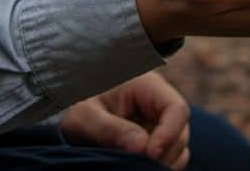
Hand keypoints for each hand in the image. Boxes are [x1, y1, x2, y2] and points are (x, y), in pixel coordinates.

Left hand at [60, 71, 190, 169]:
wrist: (68, 110)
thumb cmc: (74, 104)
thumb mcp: (84, 115)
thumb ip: (109, 128)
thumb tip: (141, 147)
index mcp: (147, 86)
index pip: (176, 109)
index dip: (169, 134)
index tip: (150, 154)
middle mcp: (159, 104)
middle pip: (181, 132)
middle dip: (163, 154)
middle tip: (137, 166)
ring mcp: (159, 124)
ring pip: (178, 149)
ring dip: (163, 163)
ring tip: (133, 167)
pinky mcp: (155, 140)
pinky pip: (169, 158)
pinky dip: (158, 166)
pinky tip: (137, 167)